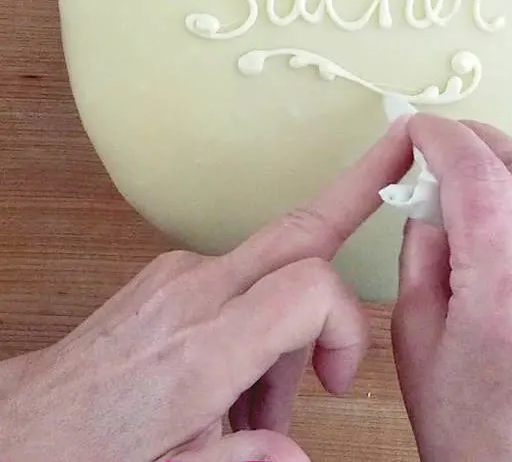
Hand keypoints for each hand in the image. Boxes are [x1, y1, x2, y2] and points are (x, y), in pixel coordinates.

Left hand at [0, 120, 412, 461]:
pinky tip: (236, 378)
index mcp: (201, 352)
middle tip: (399, 155)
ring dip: (295, 318)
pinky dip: (261, 317)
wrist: (24, 421)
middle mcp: (193, 294)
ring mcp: (180, 274)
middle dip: (357, 187)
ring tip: (263, 399)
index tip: (338, 380)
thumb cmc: (89, 450)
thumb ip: (240, 459)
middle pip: (297, 230)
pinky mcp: (170, 272)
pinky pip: (242, 276)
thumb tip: (296, 454)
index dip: (346, 324)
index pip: (308, 287)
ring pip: (277, 259)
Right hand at [392, 116, 511, 461]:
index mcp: (509, 299)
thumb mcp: (415, 334)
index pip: (479, 178)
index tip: (421, 127)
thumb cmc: (467, 430)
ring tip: (474, 182)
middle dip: (476, 143)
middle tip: (442, 143)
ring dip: (510, 170)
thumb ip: (422, 246)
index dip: (444, 138)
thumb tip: (430, 186)